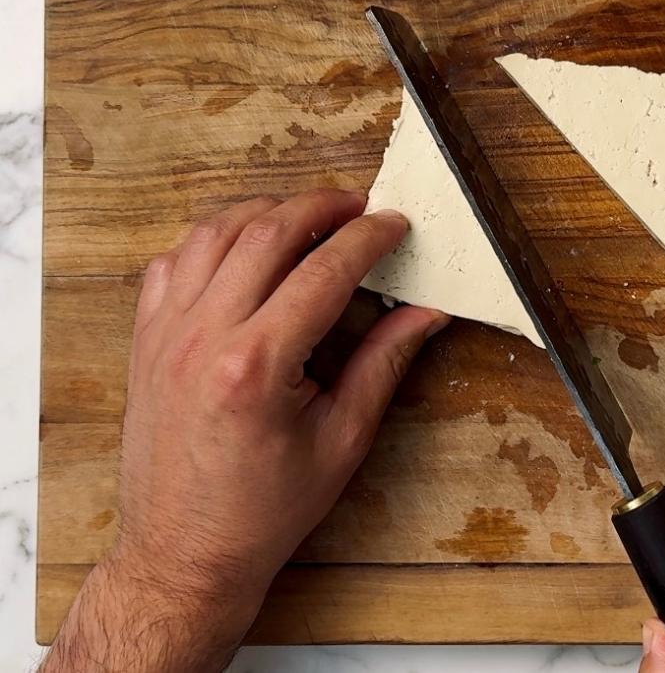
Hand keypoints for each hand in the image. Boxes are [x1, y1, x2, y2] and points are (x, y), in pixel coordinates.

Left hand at [43, 189, 447, 672]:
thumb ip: (383, 363)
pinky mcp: (145, 340)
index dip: (368, 238)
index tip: (394, 224)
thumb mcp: (342, 440)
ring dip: (266, 213)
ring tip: (306, 218)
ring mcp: (165, 335)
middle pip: (267, 232)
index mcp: (256, 366)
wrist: (182, 553)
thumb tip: (424, 312)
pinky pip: (174, 261)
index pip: (324, 270)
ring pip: (214, 233)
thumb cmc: (262, 511)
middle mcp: (202, 338)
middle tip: (358, 207)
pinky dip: (213, 239)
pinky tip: (244, 249)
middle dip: (321, 206)